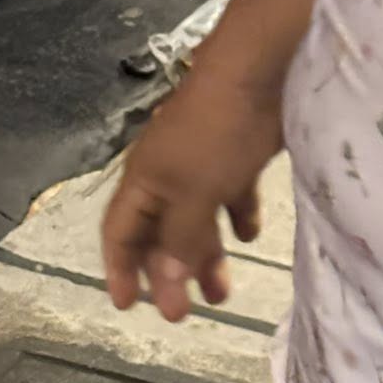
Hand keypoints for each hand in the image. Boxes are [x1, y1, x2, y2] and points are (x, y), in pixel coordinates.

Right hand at [101, 73, 283, 320]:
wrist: (263, 69)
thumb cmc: (218, 132)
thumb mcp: (193, 193)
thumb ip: (178, 239)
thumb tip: (161, 285)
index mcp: (145, 182)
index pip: (120, 233)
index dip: (120, 269)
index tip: (128, 306)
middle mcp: (167, 175)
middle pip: (159, 233)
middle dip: (167, 273)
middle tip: (183, 314)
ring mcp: (203, 162)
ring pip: (196, 219)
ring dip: (206, 256)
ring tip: (222, 293)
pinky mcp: (238, 152)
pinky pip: (230, 194)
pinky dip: (236, 217)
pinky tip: (249, 234)